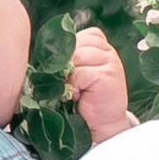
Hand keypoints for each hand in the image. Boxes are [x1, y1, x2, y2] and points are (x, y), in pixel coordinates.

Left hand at [68, 23, 132, 139]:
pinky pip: (81, 73)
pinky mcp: (109, 75)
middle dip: (65, 64)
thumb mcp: (75, 73)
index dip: (66, 52)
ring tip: (73, 90)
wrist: (102, 124)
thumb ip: (68, 59)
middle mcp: (107, 50)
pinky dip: (74, 86)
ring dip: (69, 76)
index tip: (67, 71)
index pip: (76, 35)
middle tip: (67, 82)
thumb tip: (47, 54)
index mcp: (99, 46)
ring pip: (77, 57)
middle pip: (74, 45)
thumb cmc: (84, 99)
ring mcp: (111, 61)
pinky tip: (78, 95)